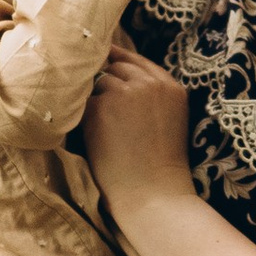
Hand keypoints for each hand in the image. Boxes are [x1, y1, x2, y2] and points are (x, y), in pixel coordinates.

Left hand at [81, 43, 192, 214]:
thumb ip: (149, 94)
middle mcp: (151, 83)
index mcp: (172, 87)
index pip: (137, 60)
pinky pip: (84, 101)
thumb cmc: (156, 167)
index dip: (117, 61)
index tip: (102, 63)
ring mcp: (127, 92)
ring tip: (103, 130)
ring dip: (94, 101)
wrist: (151, 195)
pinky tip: (95, 138)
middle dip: (105, 84)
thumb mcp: (167, 120)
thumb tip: (112, 72)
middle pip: (115, 67)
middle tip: (104, 112)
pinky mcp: (103, 106)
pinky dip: (84, 116)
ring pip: (98, 83)